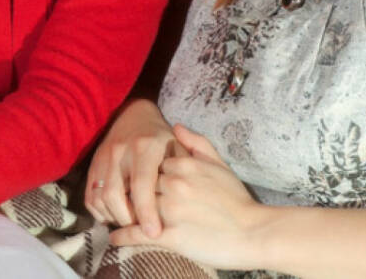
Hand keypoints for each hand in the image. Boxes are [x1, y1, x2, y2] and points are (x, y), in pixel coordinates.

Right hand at [85, 98, 179, 236]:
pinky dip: (100, 212)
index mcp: (145, 146)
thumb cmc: (162, 137)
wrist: (135, 114)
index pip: (142, 184)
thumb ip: (184, 170)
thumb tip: (187, 201)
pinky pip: (90, 196)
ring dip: (113, 217)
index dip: (146, 211)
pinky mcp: (93, 164)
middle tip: (141, 231)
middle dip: (127, 220)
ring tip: (131, 223)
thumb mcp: (179, 147)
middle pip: (115, 195)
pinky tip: (116, 215)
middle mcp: (120, 151)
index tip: (153, 233)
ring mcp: (103, 157)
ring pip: (100, 198)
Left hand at [109, 125, 269, 271]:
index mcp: (183, 165)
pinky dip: (122, 235)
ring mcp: (171, 210)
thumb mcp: (219, 164)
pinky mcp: (170, 236)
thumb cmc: (237, 199)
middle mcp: (173, 184)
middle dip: (132, 192)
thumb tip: (175, 126)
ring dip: (123, 213)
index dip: (144, 175)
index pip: (150, 165)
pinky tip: (113, 238)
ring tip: (112, 217)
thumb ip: (196, 143)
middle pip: (140, 185)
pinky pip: (138, 233)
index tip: (138, 182)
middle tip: (119, 200)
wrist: (254, 232)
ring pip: (135, 207)